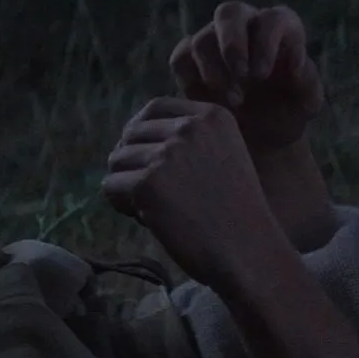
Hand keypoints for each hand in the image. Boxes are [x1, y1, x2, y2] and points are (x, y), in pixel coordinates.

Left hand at [102, 97, 282, 280]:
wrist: (248, 250)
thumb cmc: (238, 212)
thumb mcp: (226, 155)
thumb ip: (191, 140)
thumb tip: (133, 138)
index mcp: (212, 117)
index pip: (156, 107)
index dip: (141, 130)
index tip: (143, 154)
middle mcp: (189, 128)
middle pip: (132, 133)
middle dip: (132, 160)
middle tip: (146, 190)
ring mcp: (167, 155)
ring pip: (117, 159)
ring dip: (125, 182)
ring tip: (149, 207)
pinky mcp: (147, 184)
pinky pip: (111, 185)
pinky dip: (120, 204)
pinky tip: (144, 218)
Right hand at [168, 1, 324, 154]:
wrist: (260, 137)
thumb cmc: (288, 112)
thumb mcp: (306, 105)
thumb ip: (310, 85)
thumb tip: (297, 67)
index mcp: (279, 28)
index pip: (273, 18)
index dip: (266, 42)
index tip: (263, 75)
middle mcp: (245, 25)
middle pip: (229, 12)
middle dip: (232, 44)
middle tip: (241, 78)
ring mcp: (214, 38)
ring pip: (202, 39)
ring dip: (215, 72)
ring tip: (234, 103)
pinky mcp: (189, 59)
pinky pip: (180, 58)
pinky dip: (192, 81)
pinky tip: (210, 103)